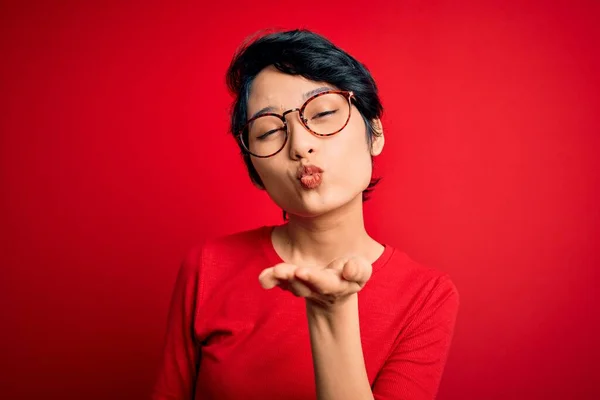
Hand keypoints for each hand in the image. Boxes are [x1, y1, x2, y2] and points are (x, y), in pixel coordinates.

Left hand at [258, 256, 372, 308]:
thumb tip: (348, 269)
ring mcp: (303, 288)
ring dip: (281, 278)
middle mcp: (317, 290)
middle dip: (292, 278)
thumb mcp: (362, 269)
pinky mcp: (291, 282)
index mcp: (336, 286)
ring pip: (291, 285)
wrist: (338, 280)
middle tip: (280, 270)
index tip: (302, 271)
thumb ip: (358, 270)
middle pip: (303, 287)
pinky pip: (279, 283)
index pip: (325, 284)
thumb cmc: (351, 271)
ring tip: (273, 270)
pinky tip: (264, 277)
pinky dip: (270, 280)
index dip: (314, 278)